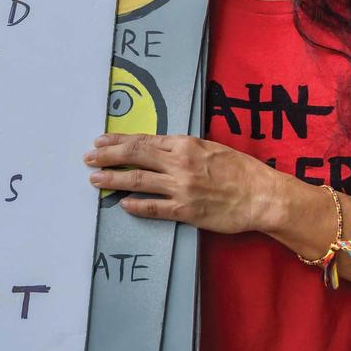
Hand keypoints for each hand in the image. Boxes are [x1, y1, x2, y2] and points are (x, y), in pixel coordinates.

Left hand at [84, 133, 279, 233]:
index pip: (143, 140)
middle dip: (107, 156)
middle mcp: (179, 163)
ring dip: (113, 180)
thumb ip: (183, 147)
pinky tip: (122, 205)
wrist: (261, 195)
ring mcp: (181, 188)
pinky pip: (154, 208)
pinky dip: (136, 206)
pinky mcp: (186, 210)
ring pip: (138, 181)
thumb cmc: (241, 170)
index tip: (100, 141)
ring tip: (95, 180)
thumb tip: (159, 147)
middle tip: (88, 158)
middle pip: (134, 156)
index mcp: (185, 144)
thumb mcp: (210, 147)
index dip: (118, 141)